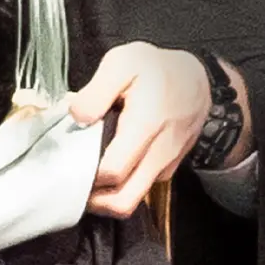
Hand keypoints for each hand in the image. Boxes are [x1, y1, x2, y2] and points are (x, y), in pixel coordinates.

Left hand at [68, 43, 233, 218]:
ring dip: (106, 197)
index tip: (67, 164)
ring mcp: (166, 164)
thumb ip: (96, 91)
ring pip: (132, 199)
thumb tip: (77, 117)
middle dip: (93, 201)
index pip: (113, 171)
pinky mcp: (168, 168)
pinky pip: (142, 187)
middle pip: (123, 201)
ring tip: (86, 176)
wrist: (197, 79)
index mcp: (146, 126)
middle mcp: (160, 153)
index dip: (86, 176)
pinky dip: (121, 185)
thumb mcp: (122, 62)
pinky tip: (107, 164)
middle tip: (71, 183)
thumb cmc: (156, 69)